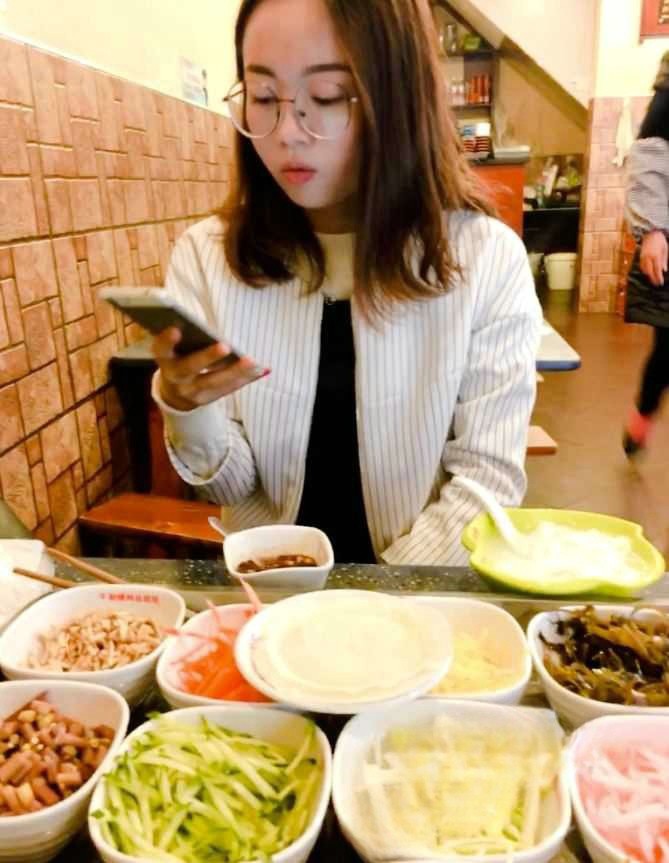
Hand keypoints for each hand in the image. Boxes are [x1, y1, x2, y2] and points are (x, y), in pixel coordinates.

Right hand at [153, 328, 269, 410]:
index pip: (161, 349)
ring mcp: (191, 391)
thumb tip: (192, 320)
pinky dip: (244, 378)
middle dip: (207, 357)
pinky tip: (260, 369)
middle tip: (224, 346)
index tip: (175, 329)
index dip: (166, 340)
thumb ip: (182, 337)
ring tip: (252, 361)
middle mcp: (175, 377)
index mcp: (164, 359)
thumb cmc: (179, 358)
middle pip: (190, 367)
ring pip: (213, 381)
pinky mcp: (207, 399)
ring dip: (234, 371)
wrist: (174, 393)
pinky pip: (228, 388)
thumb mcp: (173, 349)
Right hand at [640, 230, 667, 286]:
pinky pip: (642, 266)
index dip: (658, 277)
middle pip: (650, 271)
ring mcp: (643, 257)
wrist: (650, 233)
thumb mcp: (665, 250)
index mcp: (656, 256)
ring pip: (645, 270)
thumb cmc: (660, 241)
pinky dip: (645, 271)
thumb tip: (664, 270)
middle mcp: (648, 258)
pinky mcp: (640, 256)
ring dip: (649, 275)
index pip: (657, 269)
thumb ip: (664, 260)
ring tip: (653, 280)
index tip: (661, 282)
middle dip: (653, 278)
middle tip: (657, 284)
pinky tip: (648, 273)